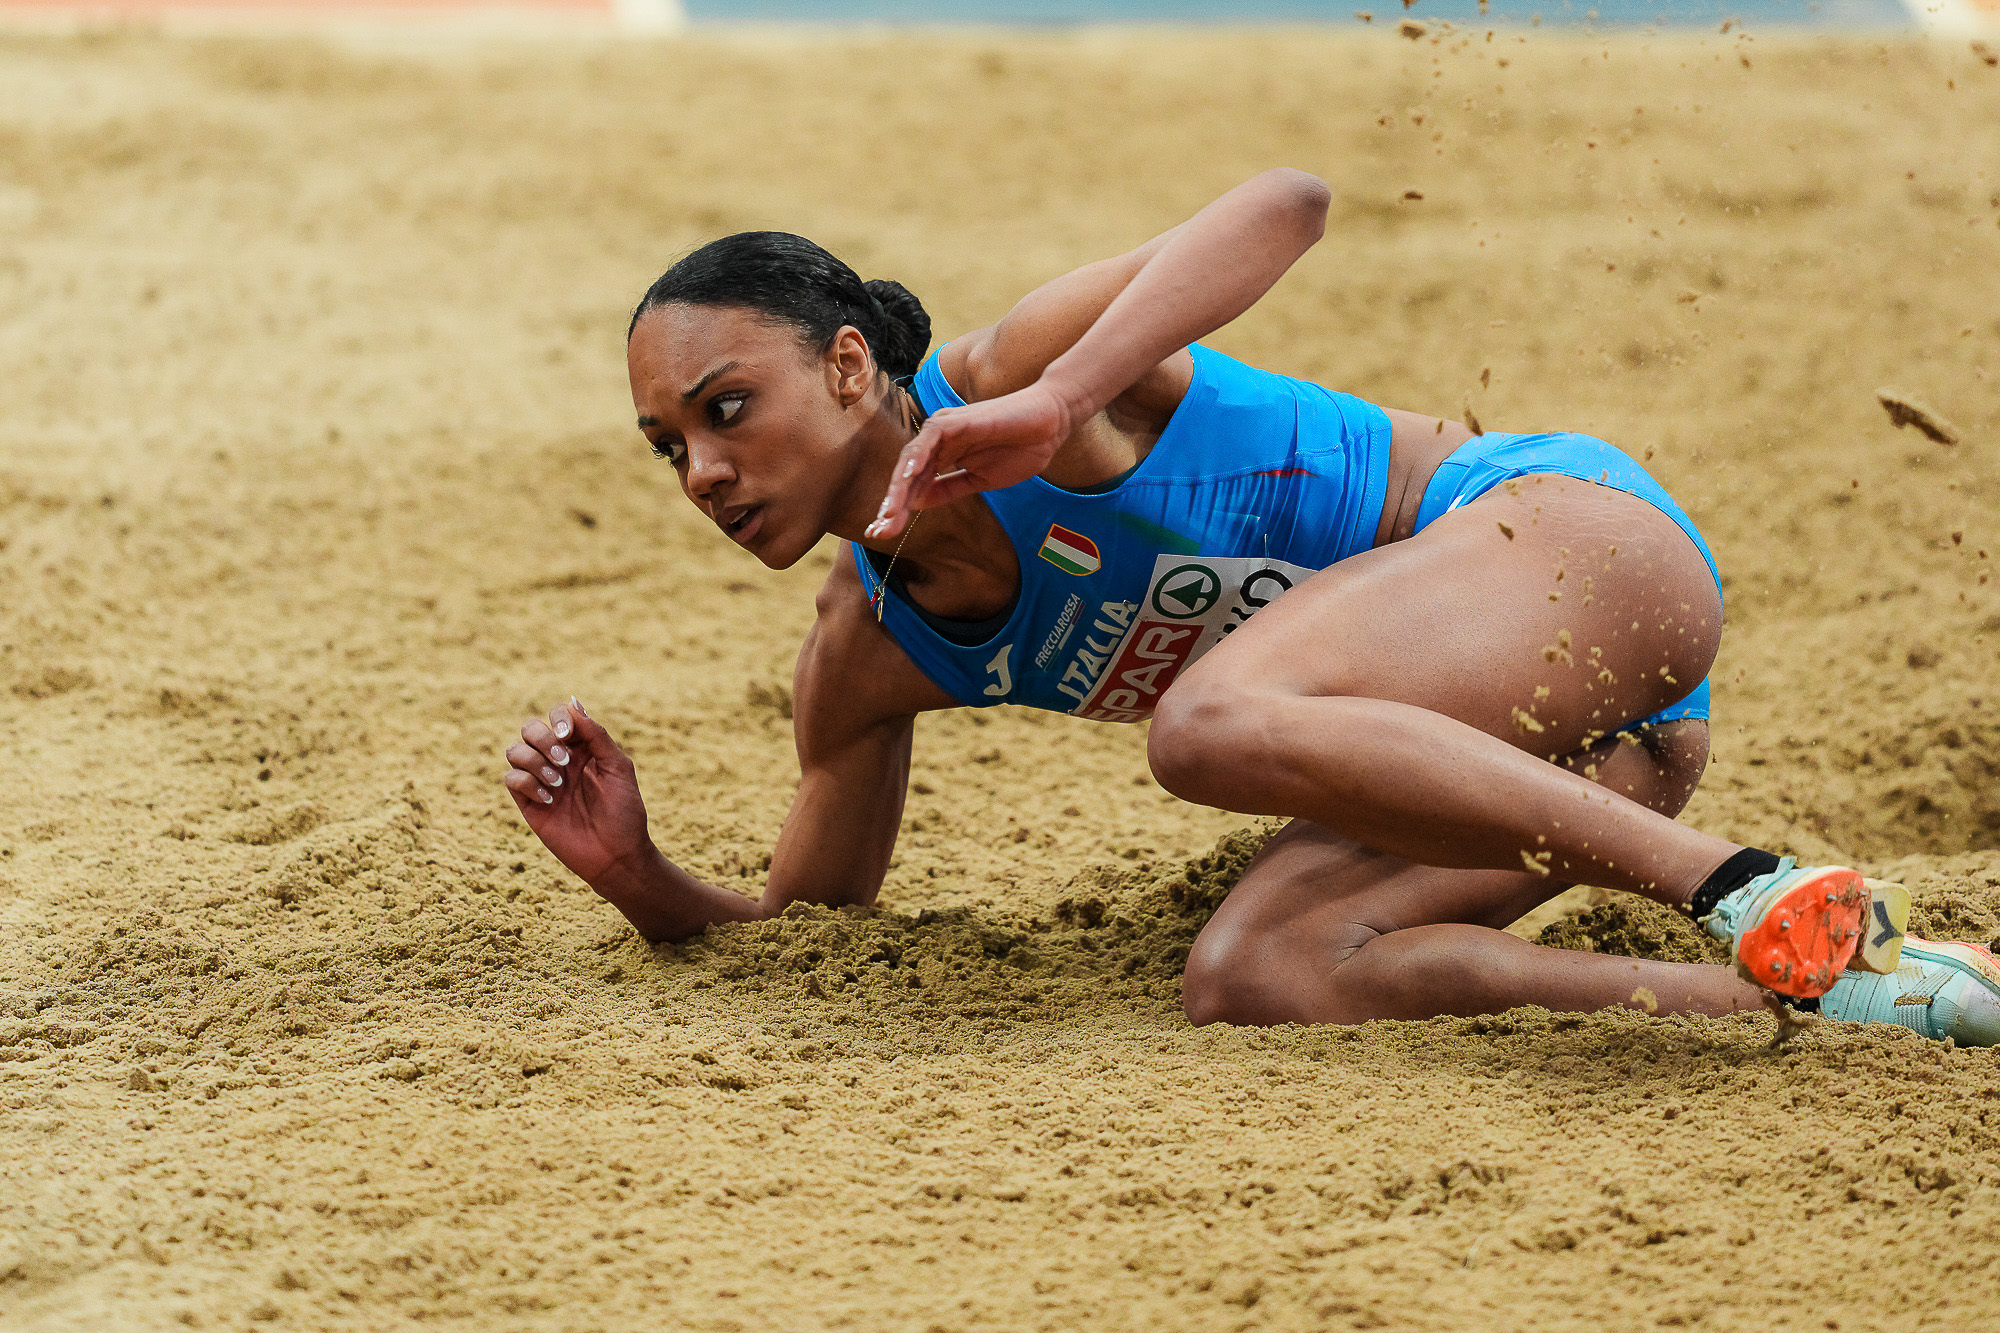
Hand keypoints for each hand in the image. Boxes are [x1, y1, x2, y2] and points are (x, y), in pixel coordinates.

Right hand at [503, 699, 650, 886]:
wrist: (616, 855)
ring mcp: (541, 780)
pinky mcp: (529, 803)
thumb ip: (596, 736)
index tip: (568, 735)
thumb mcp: (618, 768)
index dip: (558, 718)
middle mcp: (558, 760)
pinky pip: (511, 779)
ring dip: (534, 761)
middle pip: (530, 728)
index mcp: (582, 747)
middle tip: (563, 761)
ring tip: (558, 785)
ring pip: (514, 750)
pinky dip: (528, 783)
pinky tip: (550, 800)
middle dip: (542, 738)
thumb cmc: (624, 812)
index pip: (559, 716)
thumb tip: (573, 704)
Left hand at [866, 380, 1073, 540]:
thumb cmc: (1019, 449)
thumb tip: (918, 503)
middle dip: (893, 504)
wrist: (1050, 426)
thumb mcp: (980, 481)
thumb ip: (949, 489)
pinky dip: (918, 457)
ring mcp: (945, 430)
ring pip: (912, 459)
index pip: (914, 486)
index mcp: (943, 457)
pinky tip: (909, 478)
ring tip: (888, 513)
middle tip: (878, 531)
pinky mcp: (957, 421)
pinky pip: (930, 438)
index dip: (899, 510)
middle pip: (907, 476)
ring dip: (899, 487)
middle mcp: (938, 442)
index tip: (884, 534)